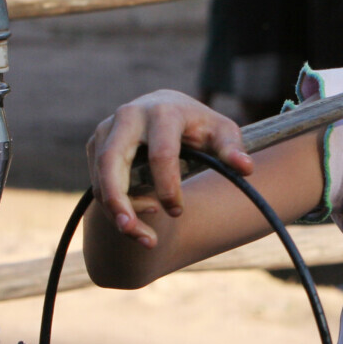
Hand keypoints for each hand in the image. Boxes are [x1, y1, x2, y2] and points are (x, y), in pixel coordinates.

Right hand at [85, 91, 251, 246]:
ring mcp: (107, 129)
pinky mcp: (96, 144)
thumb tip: (246, 168)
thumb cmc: (198, 125)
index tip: (178, 211)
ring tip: (142, 236)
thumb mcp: (221, 132)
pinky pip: (97, 180)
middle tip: (129, 230)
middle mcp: (129, 116)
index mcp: (162, 112)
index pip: (161, 154)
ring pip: (100, 176)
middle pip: (112, 161)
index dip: (168, 187)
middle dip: (117, 199)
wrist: (166, 108)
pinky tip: (135, 219)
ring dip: (115, 210)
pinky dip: (112, 205)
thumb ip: (232, 149)